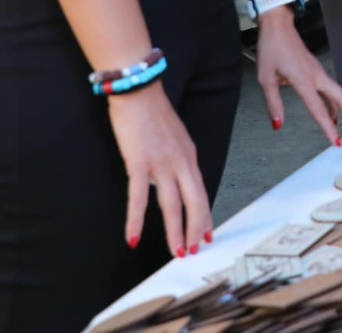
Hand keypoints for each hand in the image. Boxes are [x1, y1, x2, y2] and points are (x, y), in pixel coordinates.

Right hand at [106, 83, 210, 258]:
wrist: (138, 90)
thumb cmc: (152, 112)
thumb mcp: (175, 137)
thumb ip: (177, 158)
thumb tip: (176, 178)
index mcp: (189, 156)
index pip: (201, 192)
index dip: (205, 215)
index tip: (207, 233)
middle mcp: (181, 162)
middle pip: (195, 202)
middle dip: (196, 229)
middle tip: (194, 250)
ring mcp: (161, 164)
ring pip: (173, 204)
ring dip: (176, 231)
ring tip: (177, 251)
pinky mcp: (139, 163)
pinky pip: (139, 198)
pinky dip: (136, 220)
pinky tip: (134, 237)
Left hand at [253, 9, 341, 140]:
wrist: (278, 27)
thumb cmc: (271, 49)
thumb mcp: (266, 79)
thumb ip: (274, 104)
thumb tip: (278, 125)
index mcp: (303, 80)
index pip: (319, 109)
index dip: (328, 129)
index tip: (336, 143)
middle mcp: (316, 76)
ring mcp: (319, 72)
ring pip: (339, 94)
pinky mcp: (317, 71)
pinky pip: (331, 90)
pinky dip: (334, 104)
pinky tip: (331, 114)